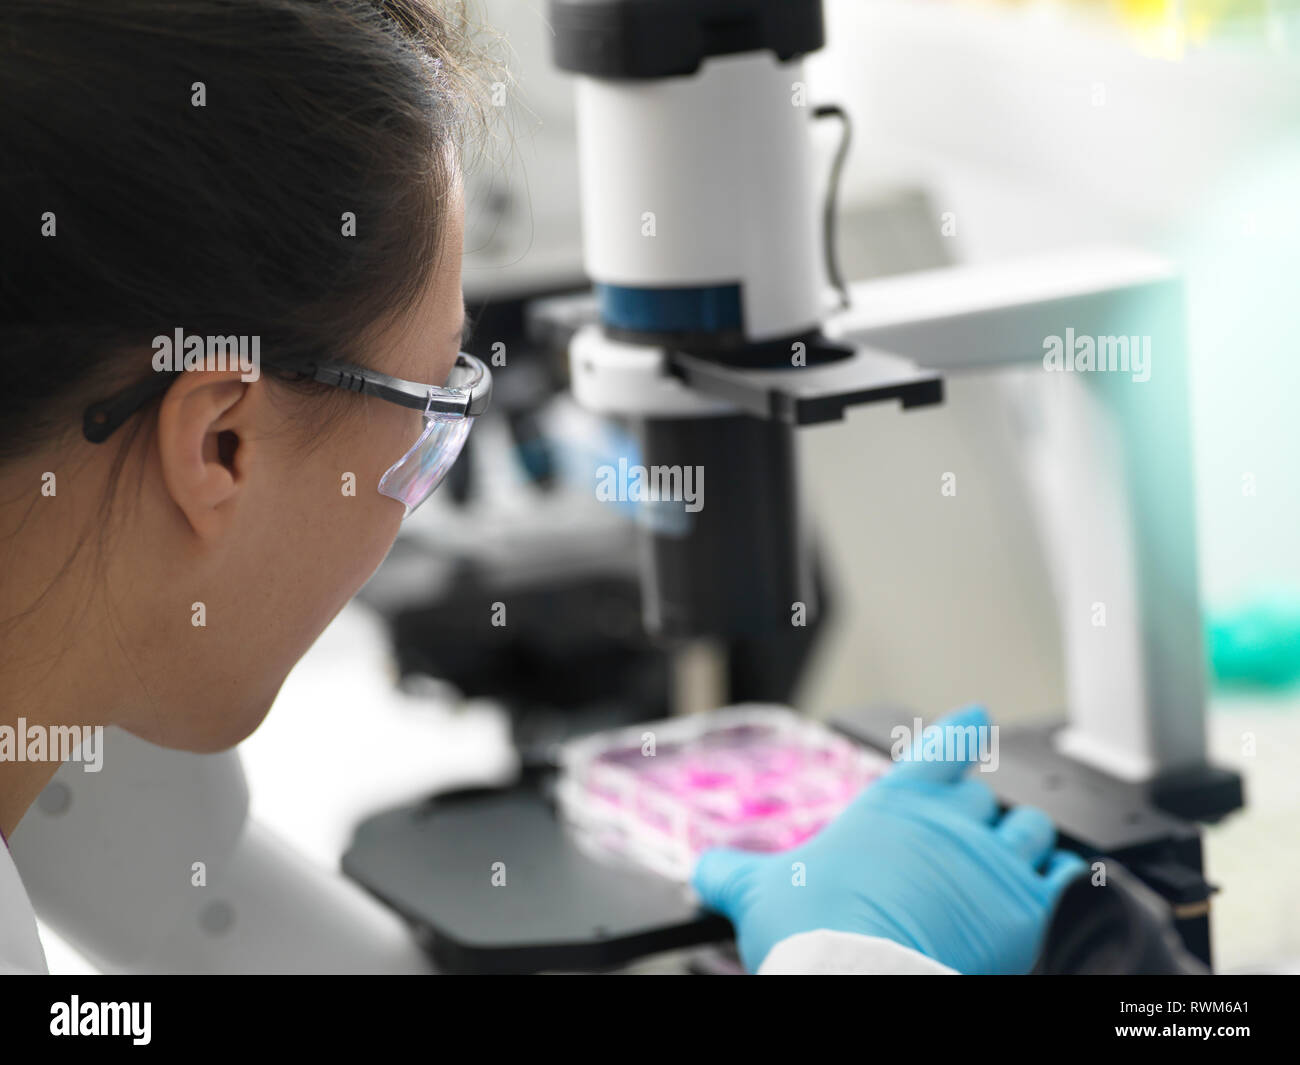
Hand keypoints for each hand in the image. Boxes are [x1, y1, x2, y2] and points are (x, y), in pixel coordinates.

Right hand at [691, 705, 1086, 972]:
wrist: (860, 979)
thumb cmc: (813, 931)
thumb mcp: (759, 893)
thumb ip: (732, 873)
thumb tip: (702, 871)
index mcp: (892, 806)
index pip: (940, 748)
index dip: (961, 731)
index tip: (976, 718)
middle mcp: (949, 823)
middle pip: (983, 798)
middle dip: (977, 814)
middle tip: (969, 834)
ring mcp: (993, 862)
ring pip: (1029, 831)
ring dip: (1024, 841)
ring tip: (1018, 857)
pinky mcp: (1029, 908)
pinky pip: (1066, 878)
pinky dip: (1064, 880)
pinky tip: (1059, 889)